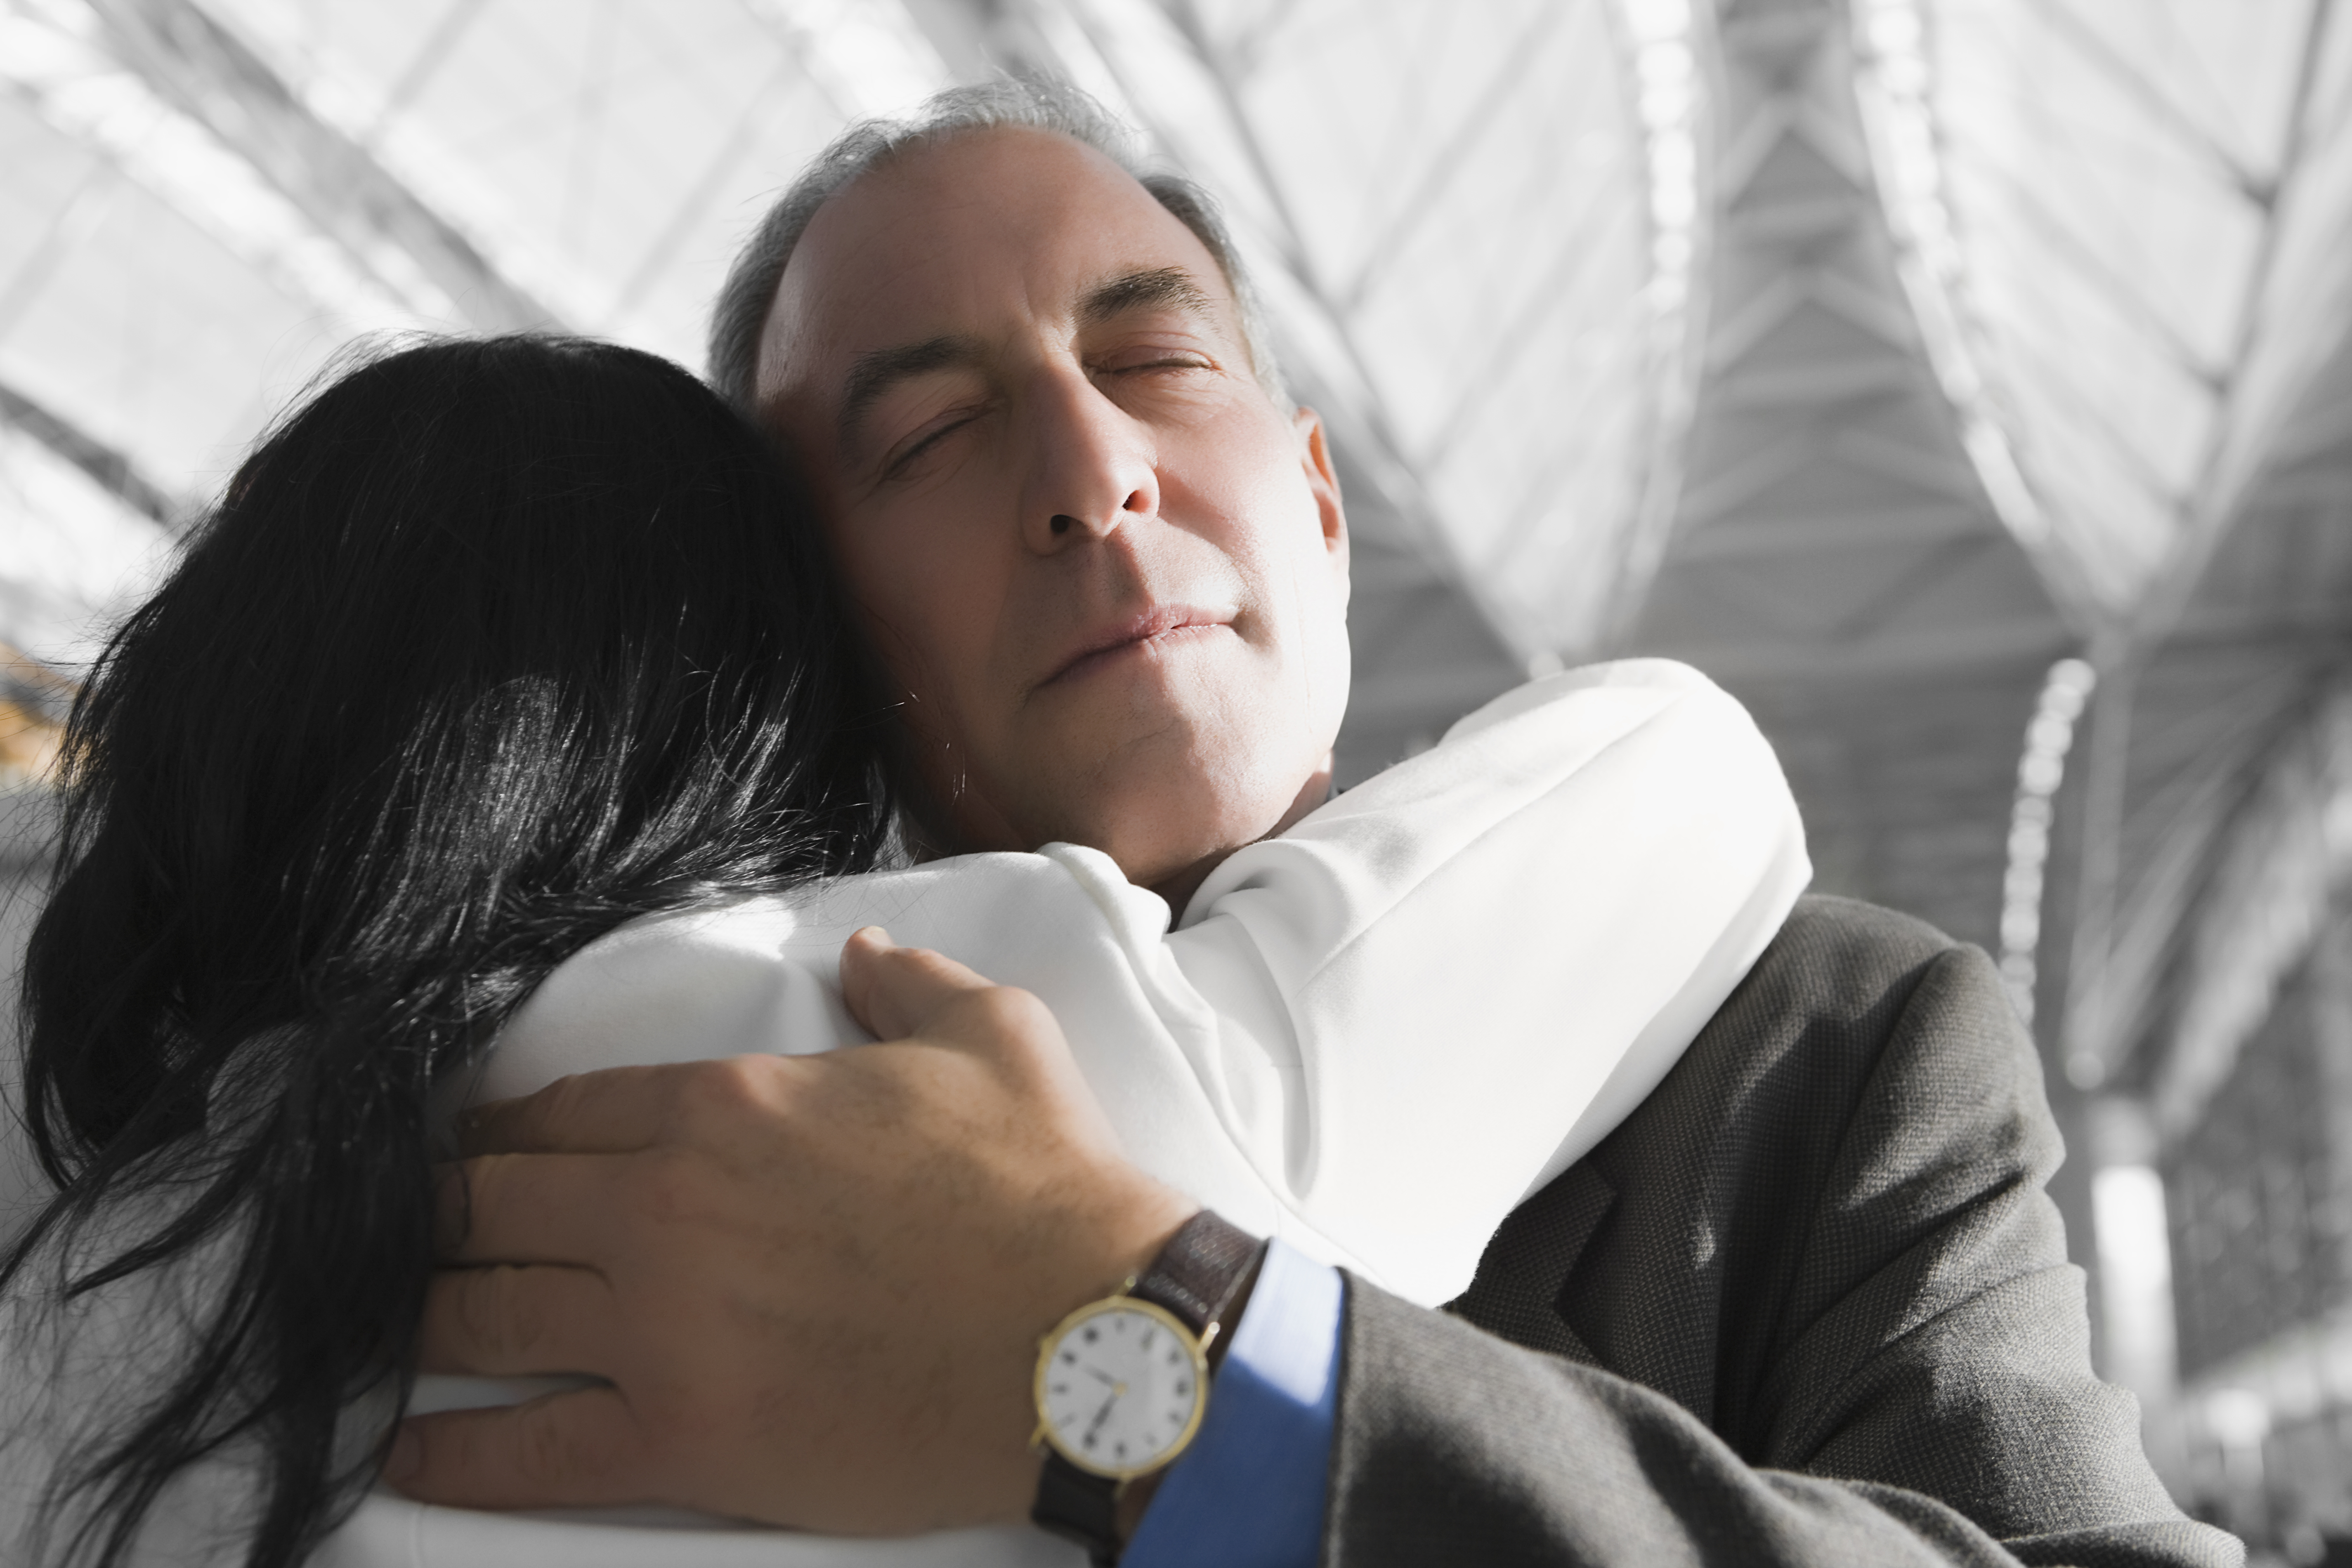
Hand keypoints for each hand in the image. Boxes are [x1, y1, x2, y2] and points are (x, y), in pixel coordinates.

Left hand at [386, 927, 1196, 1532]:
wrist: (1090, 1330)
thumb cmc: (1042, 1185)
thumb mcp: (990, 1037)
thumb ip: (908, 983)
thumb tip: (864, 953)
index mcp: (724, 1107)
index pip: (560, 1112)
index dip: (497, 1134)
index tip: (470, 1154)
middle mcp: (665, 1208)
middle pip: (492, 1206)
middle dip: (437, 1219)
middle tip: (412, 1237)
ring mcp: (662, 1329)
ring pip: (482, 1315)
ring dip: (420, 1318)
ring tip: (387, 1329)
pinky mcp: (681, 1439)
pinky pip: (527, 1448)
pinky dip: (452, 1449)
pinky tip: (407, 1447)